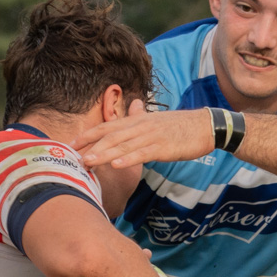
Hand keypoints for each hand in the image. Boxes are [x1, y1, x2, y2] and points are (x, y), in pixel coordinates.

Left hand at [77, 109, 214, 171]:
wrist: (205, 126)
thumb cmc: (180, 127)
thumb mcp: (156, 121)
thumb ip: (140, 119)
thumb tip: (131, 110)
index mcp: (137, 121)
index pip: (107, 127)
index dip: (88, 135)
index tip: (71, 144)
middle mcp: (140, 126)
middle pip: (110, 136)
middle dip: (90, 146)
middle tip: (72, 157)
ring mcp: (151, 136)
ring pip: (123, 145)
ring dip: (103, 154)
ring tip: (87, 162)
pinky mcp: (162, 147)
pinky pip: (142, 153)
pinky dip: (128, 159)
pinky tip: (116, 165)